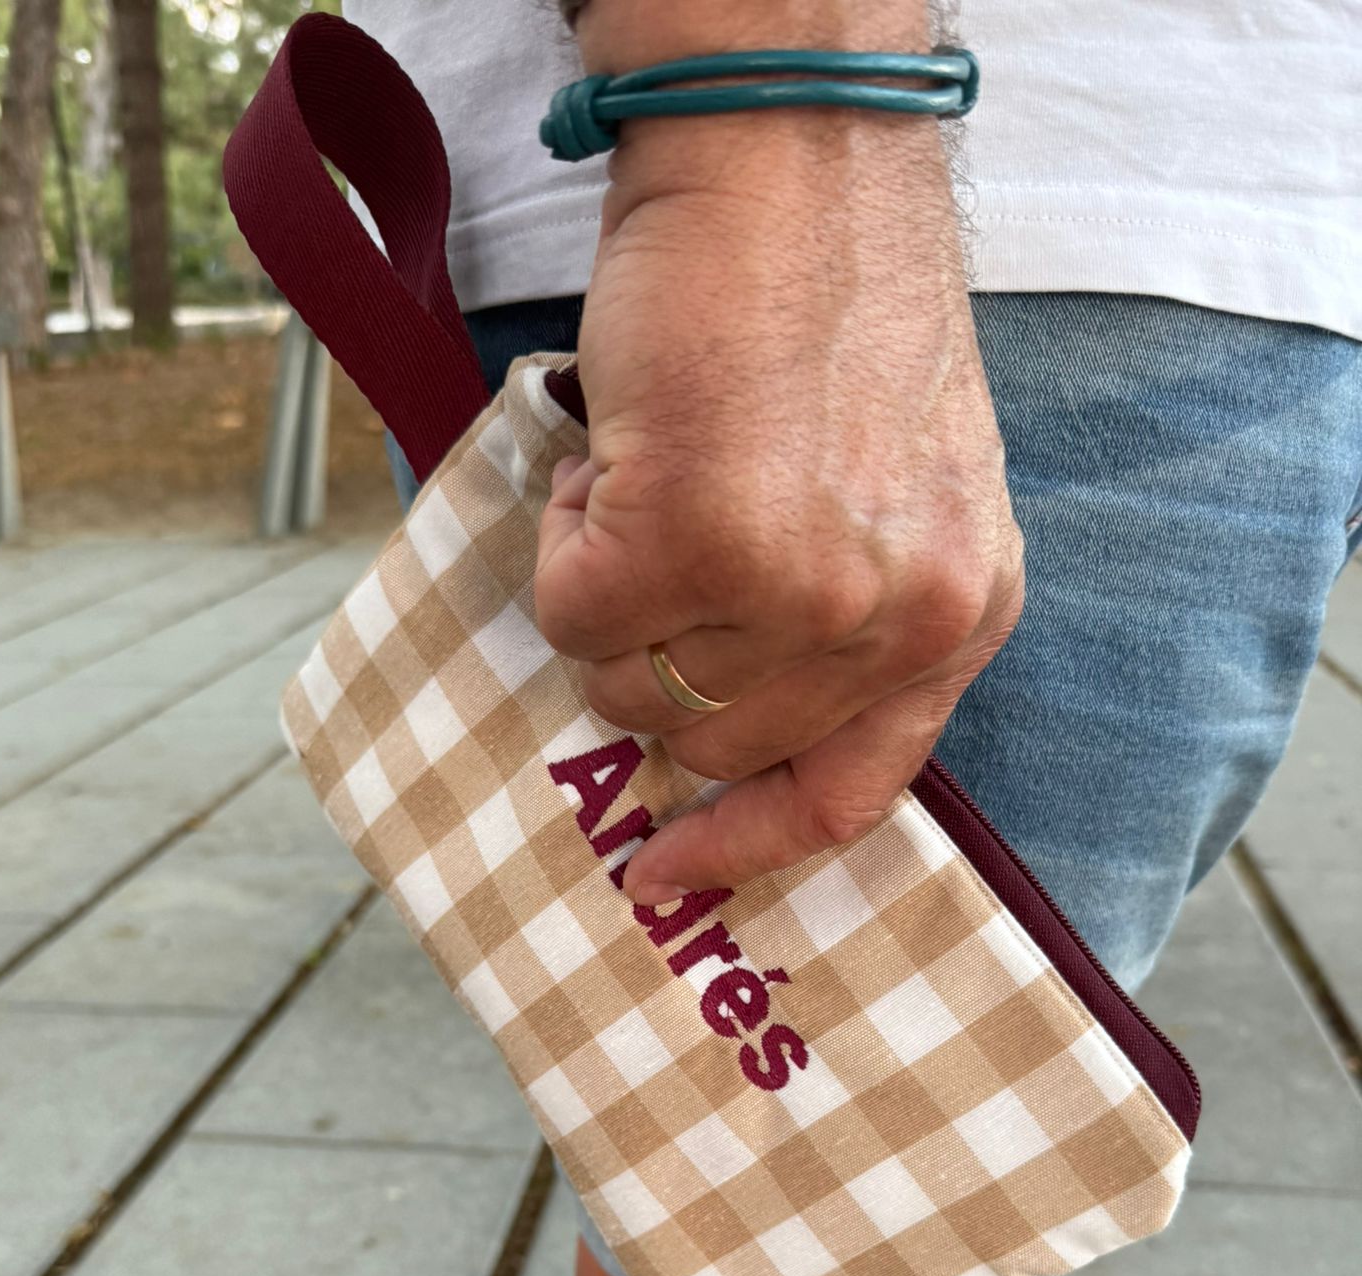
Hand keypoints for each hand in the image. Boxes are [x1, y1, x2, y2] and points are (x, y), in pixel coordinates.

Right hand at [534, 0, 1023, 906]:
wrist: (789, 153)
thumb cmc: (829, 306)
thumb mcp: (897, 493)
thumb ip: (844, 622)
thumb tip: (706, 727)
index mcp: (963, 612)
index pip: (853, 796)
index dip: (747, 845)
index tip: (667, 870)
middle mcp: (900, 617)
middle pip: (711, 741)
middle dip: (658, 654)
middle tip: (662, 538)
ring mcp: (801, 588)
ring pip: (628, 683)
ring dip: (608, 588)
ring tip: (656, 471)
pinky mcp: (696, 539)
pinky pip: (572, 611)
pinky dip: (564, 534)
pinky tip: (620, 447)